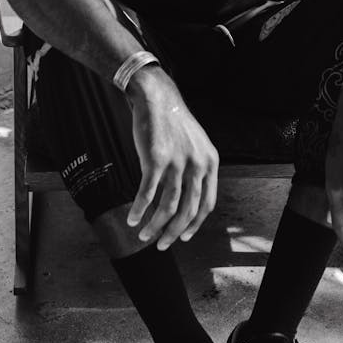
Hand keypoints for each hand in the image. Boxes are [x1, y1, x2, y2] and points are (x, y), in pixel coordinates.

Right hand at [125, 69, 218, 249]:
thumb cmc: (173, 123)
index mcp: (210, 163)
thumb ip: (195, 169)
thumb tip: (185, 199)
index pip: (207, 204)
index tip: (184, 236)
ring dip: (155, 226)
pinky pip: (147, 193)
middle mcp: (197, 165)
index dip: (195, 224)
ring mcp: (177, 163)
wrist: (157, 98)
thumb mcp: (195, 145)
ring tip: (144, 235)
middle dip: (173, 232)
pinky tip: (132, 218)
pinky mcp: (156, 160)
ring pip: (168, 206)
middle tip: (161, 244)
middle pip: (188, 210)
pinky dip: (139, 209)